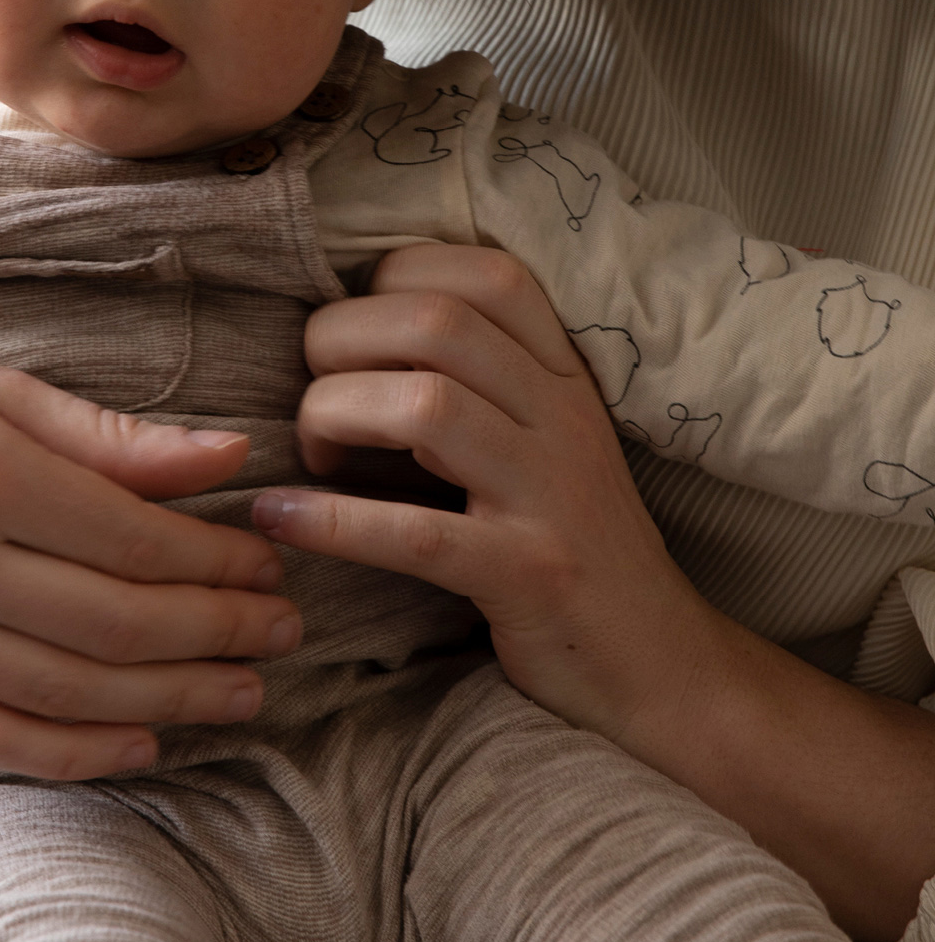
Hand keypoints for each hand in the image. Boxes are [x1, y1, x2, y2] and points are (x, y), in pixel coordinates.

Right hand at [0, 340, 299, 780]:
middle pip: (114, 620)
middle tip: (282, 630)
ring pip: (65, 688)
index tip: (269, 564)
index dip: (217, 561)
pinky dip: (73, 751)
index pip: (134, 538)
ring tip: (242, 690)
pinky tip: (142, 741)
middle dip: (217, 631)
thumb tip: (231, 456)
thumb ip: (108, 435)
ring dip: (171, 698)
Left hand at [253, 242, 710, 737]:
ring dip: (334, 415)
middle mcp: (563, 417)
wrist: (661, 667)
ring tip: (310, 456)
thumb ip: (480, 381)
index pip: (482, 273)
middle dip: (339, 340)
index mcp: (563, 376)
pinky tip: (279, 517)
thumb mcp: (542, 441)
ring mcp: (552, 494)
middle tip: (311, 397)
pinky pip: (418, 534)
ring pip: (427, 406)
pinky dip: (333, 521)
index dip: (393, 279)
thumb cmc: (568, 543)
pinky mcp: (532, 575)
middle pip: (435, 322)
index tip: (349, 331)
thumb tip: (353, 330)